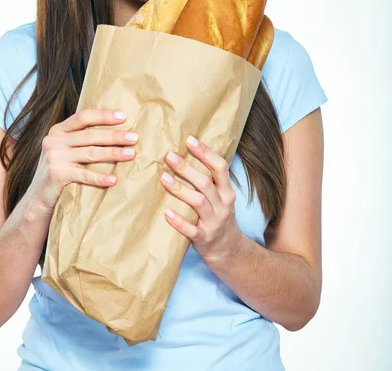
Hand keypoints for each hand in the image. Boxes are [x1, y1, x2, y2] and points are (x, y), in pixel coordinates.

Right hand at [25, 109, 137, 215]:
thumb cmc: (59, 172)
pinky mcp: (56, 174)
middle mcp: (54, 141)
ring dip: (113, 153)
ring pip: (90, 153)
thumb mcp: (64, 150)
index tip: (124, 116)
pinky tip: (114, 179)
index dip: (104, 115)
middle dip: (115, 136)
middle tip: (134, 138)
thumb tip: (116, 130)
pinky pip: (84, 175)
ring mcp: (54, 157)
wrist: (38, 199)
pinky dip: (100, 177)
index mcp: (57, 130)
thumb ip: (80, 140)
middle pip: (90, 135)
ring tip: (131, 154)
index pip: (83, 117)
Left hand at [160, 135, 243, 265]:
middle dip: (186, 168)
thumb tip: (187, 153)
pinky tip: (166, 212)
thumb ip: (209, 180)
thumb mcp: (221, 197)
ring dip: (179, 189)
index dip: (205, 153)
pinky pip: (191, 229)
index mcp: (227, 192)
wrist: (228, 251)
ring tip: (163, 177)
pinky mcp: (203, 238)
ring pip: (198, 202)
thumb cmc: (219, 216)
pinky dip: (178, 221)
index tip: (189, 139)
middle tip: (168, 155)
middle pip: (205, 183)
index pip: (220, 168)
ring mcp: (214, 222)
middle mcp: (223, 205)